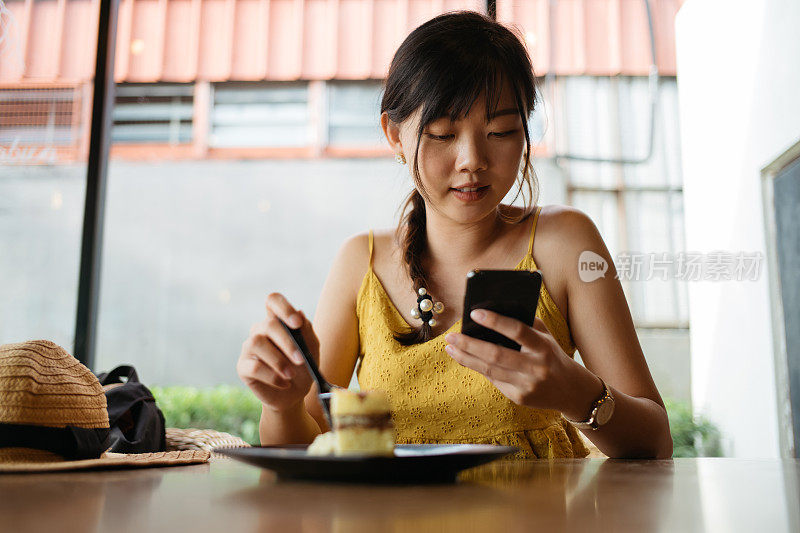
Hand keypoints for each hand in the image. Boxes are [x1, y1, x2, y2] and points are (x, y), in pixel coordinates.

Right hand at [237, 292, 319, 411]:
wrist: (294, 395)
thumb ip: (307, 332)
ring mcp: (249, 347)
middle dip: (287, 343)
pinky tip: (284, 383)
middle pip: (268, 324)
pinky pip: (254, 367)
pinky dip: (273, 376)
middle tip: (301, 360)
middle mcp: (260, 331)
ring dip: (279, 360)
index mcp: (277, 321)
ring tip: (291, 375)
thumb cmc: (303, 369)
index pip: (273, 301)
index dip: (283, 307)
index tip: (297, 323)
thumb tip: (300, 313)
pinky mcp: (243, 366)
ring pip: (257, 343)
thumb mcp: (311, 350)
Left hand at [444, 309, 598, 414]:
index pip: (517, 331)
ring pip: (489, 370)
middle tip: (451, 335)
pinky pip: (494, 380)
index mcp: (543, 347)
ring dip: (466, 358)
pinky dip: (478, 368)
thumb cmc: (552, 355)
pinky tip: (465, 358)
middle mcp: (536, 367)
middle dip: (469, 344)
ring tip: (450, 347)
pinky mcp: (520, 398)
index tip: (474, 312)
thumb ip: (525, 323)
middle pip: (496, 354)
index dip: (495, 321)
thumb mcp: (545, 337)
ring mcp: (527, 385)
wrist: (571, 391)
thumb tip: (492, 310)